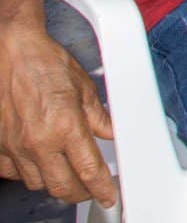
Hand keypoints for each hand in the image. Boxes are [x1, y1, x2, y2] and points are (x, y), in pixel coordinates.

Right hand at [0, 26, 116, 207]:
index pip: (89, 171)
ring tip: (67, 172)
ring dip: (55, 182)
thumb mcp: (84, 89)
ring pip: (38, 183)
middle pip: (62, 187)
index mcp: (65, 127)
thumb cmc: (45, 64)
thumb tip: (113, 133)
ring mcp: (14, 147)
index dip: (101, 188)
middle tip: (91, 188)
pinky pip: (13, 173)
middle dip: (81, 193)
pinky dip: (28, 172)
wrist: (11, 52)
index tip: (108, 195)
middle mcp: (38, 142)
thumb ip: (99, 118)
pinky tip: (39, 161)